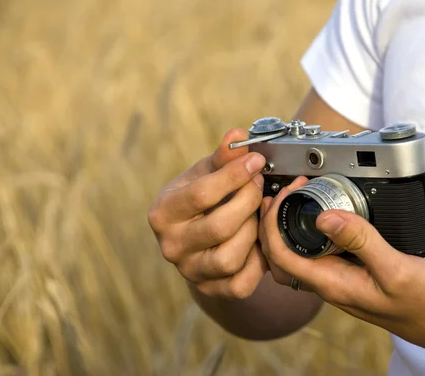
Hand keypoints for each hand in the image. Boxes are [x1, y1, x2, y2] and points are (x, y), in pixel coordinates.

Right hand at [148, 129, 268, 299]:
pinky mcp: (211, 289)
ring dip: (254, 232)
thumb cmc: (200, 198)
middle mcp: (171, 246)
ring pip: (230, 258)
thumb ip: (222, 158)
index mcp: (162, 213)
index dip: (236, 175)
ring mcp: (190, 271)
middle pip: (219, 226)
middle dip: (249, 201)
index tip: (257, 161)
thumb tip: (237, 135)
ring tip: (260, 212)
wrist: (194, 235)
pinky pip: (241, 283)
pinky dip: (258, 262)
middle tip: (261, 185)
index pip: (202, 194)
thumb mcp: (205, 173)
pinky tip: (260, 239)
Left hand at [259, 177, 424, 372]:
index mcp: (332, 284)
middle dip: (270, 224)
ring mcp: (339, 280)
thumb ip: (360, 240)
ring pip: (296, 256)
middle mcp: (330, 284)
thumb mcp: (396, 268)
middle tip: (282, 193)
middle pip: (279, 257)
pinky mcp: (351, 275)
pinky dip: (308, 232)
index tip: (285, 194)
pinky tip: (320, 216)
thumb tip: (324, 217)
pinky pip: (317, 254)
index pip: (280, 256)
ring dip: (286, 227)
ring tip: (294, 198)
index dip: (271, 223)